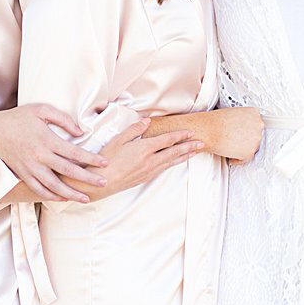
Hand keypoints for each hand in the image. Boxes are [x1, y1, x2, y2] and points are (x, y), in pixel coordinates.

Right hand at [0, 103, 107, 202]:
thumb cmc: (19, 118)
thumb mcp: (41, 110)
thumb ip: (63, 119)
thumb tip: (80, 132)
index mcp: (47, 140)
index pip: (74, 152)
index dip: (91, 159)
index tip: (105, 163)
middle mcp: (40, 156)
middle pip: (68, 171)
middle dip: (88, 178)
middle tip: (103, 182)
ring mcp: (31, 168)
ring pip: (55, 186)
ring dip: (72, 193)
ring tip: (86, 198)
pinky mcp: (24, 175)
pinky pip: (40, 190)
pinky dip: (52, 196)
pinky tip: (63, 198)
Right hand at [80, 120, 205, 198]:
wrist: (102, 183)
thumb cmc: (107, 160)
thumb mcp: (118, 140)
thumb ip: (134, 130)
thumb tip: (146, 121)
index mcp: (144, 149)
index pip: (167, 140)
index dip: (179, 136)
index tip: (190, 132)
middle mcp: (150, 161)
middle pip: (174, 152)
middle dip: (189, 146)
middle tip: (201, 143)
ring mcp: (149, 171)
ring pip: (171, 162)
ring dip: (184, 156)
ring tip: (194, 152)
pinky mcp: (145, 178)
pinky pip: (163, 169)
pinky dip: (173, 164)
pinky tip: (175, 162)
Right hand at [213, 107, 264, 162]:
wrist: (209, 130)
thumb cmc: (216, 121)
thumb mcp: (233, 113)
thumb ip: (242, 119)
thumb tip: (242, 127)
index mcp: (254, 113)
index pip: (256, 124)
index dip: (248, 131)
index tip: (243, 134)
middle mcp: (258, 125)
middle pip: (255, 136)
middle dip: (246, 140)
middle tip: (236, 142)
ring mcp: (256, 139)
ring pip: (252, 147)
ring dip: (243, 149)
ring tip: (232, 149)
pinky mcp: (250, 152)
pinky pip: (246, 159)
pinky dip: (238, 159)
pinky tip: (232, 157)